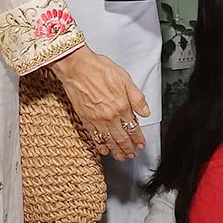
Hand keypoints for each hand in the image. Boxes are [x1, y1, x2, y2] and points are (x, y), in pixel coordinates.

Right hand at [50, 45, 150, 159]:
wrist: (76, 66)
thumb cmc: (98, 69)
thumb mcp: (125, 79)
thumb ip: (137, 98)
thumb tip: (146, 112)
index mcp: (122, 107)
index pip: (133, 128)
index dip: (138, 139)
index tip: (141, 144)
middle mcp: (110, 116)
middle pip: (122, 138)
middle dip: (129, 148)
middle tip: (132, 154)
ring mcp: (97, 119)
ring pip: (109, 140)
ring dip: (117, 150)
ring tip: (122, 157)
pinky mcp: (85, 119)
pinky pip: (94, 137)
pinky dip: (100, 146)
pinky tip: (104, 150)